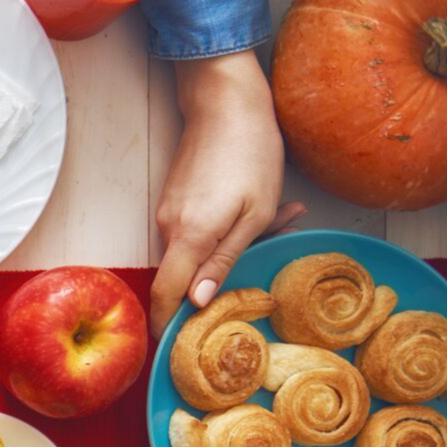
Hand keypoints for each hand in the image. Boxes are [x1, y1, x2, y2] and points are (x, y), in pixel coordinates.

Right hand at [151, 51, 304, 334]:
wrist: (226, 98)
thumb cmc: (250, 151)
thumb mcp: (255, 212)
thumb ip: (225, 259)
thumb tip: (199, 302)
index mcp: (190, 236)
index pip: (166, 295)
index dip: (165, 325)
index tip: (173, 348)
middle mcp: (169, 228)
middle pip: (185, 275)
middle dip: (222, 278)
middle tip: (272, 253)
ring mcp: (169, 212)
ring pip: (196, 250)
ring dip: (232, 246)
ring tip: (280, 215)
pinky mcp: (176, 198)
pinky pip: (197, 229)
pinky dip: (225, 228)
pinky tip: (261, 205)